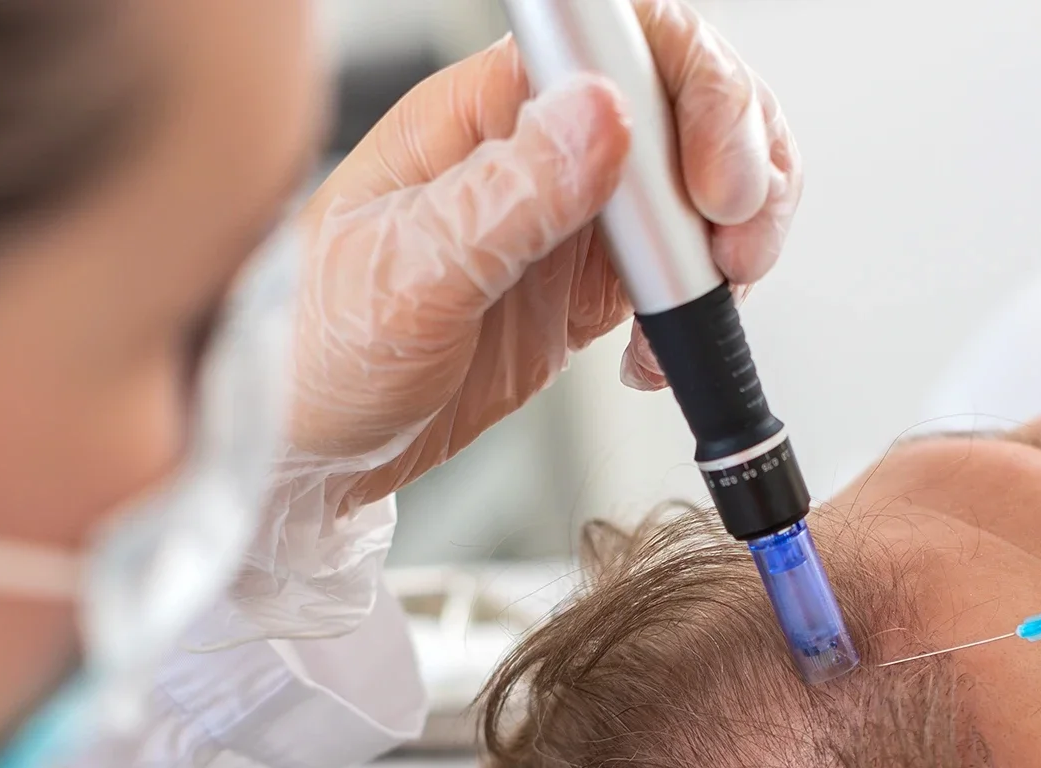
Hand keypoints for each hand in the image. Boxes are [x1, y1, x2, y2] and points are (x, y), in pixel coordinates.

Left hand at [290, 0, 800, 507]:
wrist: (301, 449)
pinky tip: (658, 353)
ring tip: (719, 287)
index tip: (710, 180)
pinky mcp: (585, 284)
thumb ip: (506, 198)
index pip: (619, 44)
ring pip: (697, 179)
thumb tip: (600, 117)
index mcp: (482, 109)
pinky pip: (679, 267)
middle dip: (739, 160)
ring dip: (737, 229)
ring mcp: (568, 215)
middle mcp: (534, 146)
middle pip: (683, 99)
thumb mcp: (404, 278)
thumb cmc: (312, 350)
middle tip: (735, 241)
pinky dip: (701, 303)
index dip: (692, 92)